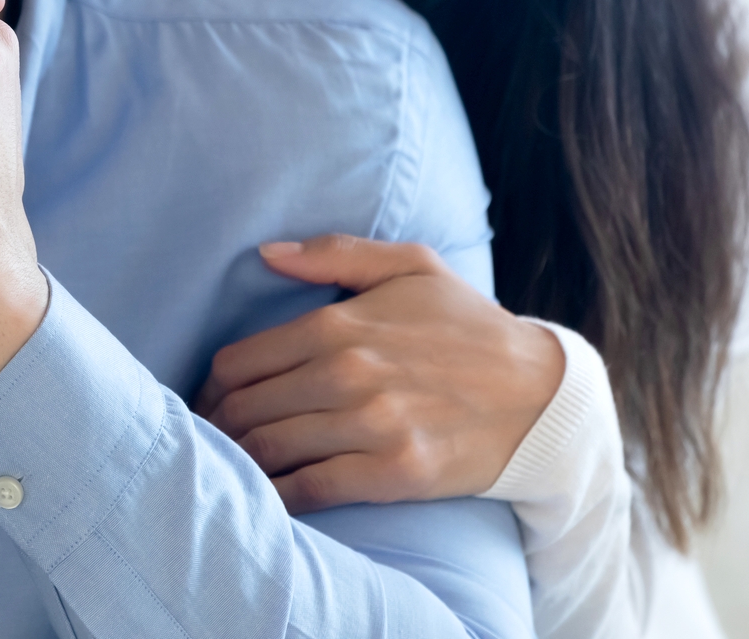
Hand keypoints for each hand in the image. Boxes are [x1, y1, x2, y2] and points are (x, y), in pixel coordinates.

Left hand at [195, 235, 563, 512]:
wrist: (541, 393)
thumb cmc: (469, 326)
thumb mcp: (412, 266)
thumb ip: (335, 254)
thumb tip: (268, 252)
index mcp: (339, 326)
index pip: (238, 362)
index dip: (210, 387)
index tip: (207, 401)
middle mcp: (347, 375)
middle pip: (244, 410)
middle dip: (216, 427)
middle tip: (208, 440)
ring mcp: (370, 426)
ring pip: (268, 450)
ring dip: (237, 462)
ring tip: (228, 467)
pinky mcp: (394, 473)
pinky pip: (310, 489)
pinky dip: (277, 496)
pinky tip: (266, 496)